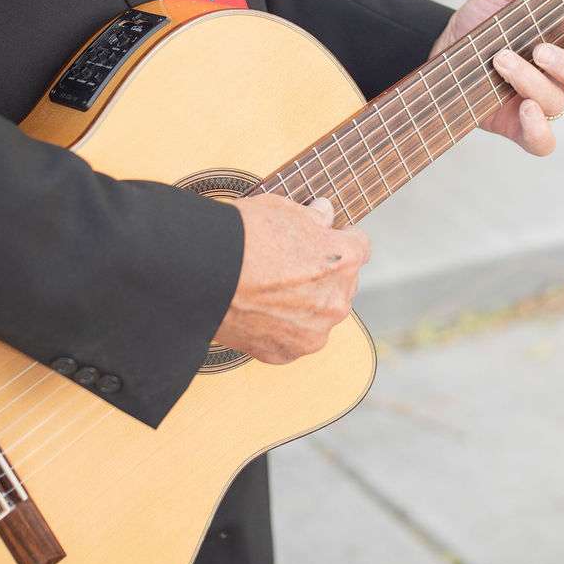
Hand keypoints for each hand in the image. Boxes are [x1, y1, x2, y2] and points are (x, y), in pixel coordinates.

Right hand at [215, 195, 369, 363]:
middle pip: (343, 284)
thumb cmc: (243, 235)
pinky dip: (283, 328)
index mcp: (343, 260)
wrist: (203, 273)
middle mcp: (336, 300)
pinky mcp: (286, 353)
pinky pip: (294, 339)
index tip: (327, 238)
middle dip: (325, 274)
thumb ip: (313, 216)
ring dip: (306, 305)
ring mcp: (312, 332)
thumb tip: (324, 214)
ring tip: (271, 289)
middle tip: (291, 264)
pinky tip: (260, 310)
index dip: (342, 238)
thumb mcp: (283, 210)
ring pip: (320, 315)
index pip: (360, 246)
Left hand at [430, 0, 563, 155]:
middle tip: (540, 49)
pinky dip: (538, 130)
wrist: (441, 48)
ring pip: (560, 104)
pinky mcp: (518, 126)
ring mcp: (543, 102)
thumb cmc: (485, 19)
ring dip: (532, 82)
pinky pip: (543, 142)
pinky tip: (523, 109)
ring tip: (502, 60)